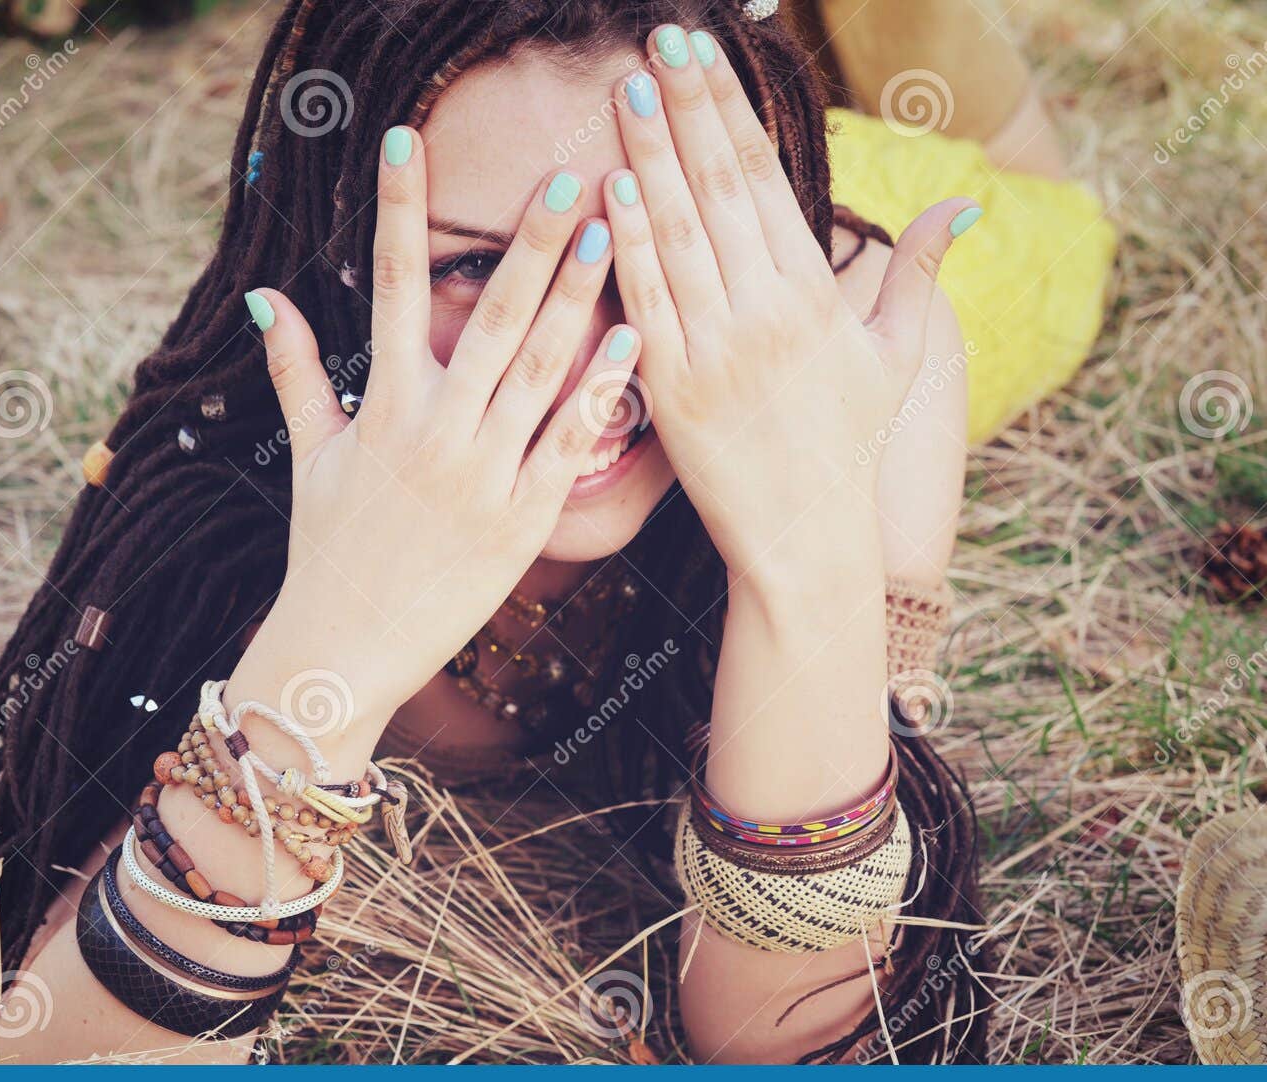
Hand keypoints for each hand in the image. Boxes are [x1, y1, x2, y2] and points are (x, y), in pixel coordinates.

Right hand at [234, 128, 638, 736]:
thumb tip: (269, 297)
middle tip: (567, 177)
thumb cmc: (324, 550)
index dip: (397, 209)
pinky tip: (632, 336)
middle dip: (528, 243)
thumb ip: (297, 371)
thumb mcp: (311, 456)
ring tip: (612, 234)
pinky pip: (568, 444)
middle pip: (487, 317)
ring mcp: (480, 475)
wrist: (343, 649)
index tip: (407, 139)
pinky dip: (601, 392)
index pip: (386, 287)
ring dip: (577, 297)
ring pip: (537, 370)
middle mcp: (432, 431)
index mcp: (382, 407)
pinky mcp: (521, 520)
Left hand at [605, 25, 977, 576]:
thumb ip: (916, 273)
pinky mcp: (672, 390)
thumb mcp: (895, 357)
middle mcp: (767, 313)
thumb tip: (965, 203)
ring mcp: (716, 350)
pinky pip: (645, 303)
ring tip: (626, 93)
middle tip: (656, 47)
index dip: (731, 111)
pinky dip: (625, 245)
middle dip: (686, 111)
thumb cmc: (847, 445)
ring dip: (647, 158)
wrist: (804, 540)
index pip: (764, 180)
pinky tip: (608, 188)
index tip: (704, 56)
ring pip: (676, 235)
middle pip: (716, 190)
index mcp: (815, 295)